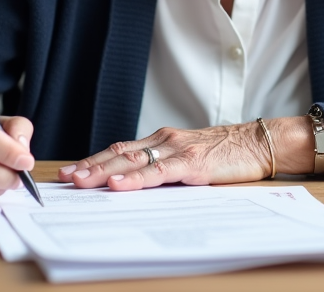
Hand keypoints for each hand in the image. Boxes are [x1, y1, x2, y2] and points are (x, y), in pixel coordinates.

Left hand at [57, 122, 274, 190]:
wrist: (258, 142)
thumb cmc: (227, 153)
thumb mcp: (190, 158)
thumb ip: (166, 167)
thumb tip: (138, 185)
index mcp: (163, 140)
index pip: (121, 148)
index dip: (95, 159)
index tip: (72, 170)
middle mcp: (165, 140)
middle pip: (120, 152)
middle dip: (90, 165)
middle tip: (66, 178)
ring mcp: (177, 149)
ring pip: (133, 160)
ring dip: (104, 171)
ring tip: (82, 181)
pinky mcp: (192, 162)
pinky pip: (158, 171)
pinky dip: (136, 178)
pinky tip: (119, 184)